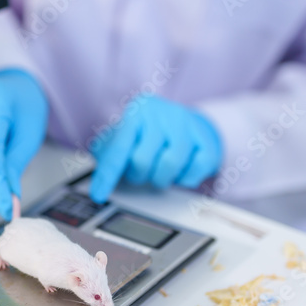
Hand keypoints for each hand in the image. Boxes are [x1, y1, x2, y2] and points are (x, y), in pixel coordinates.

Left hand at [89, 96, 221, 202]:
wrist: (192, 123)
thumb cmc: (153, 133)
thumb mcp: (126, 136)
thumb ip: (107, 151)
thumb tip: (98, 171)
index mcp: (137, 111)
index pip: (118, 147)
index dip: (107, 175)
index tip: (98, 194)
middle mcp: (161, 113)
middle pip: (141, 161)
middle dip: (138, 175)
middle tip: (142, 171)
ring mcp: (186, 125)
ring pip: (169, 166)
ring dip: (161, 178)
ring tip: (161, 170)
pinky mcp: (206, 141)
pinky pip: (192, 173)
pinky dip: (184, 179)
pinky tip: (182, 168)